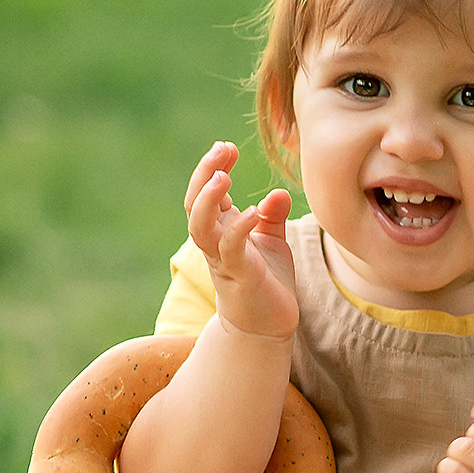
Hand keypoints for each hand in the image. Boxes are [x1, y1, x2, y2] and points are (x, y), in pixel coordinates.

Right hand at [185, 142, 295, 341]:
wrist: (267, 325)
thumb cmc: (266, 280)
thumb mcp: (272, 241)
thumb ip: (272, 216)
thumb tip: (278, 192)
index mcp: (220, 229)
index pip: (206, 192)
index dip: (212, 167)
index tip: (227, 146)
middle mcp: (215, 242)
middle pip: (195, 204)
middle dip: (203, 175)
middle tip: (221, 150)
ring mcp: (223, 260)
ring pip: (200, 228)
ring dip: (208, 201)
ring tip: (222, 177)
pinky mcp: (240, 276)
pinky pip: (231, 250)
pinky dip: (239, 229)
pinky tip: (252, 211)